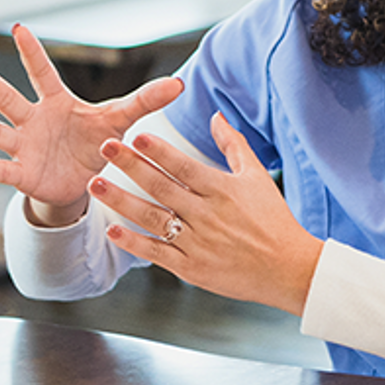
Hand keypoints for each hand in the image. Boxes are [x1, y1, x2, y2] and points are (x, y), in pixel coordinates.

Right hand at [0, 24, 187, 221]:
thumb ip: (146, 101)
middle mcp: (34, 120)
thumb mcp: (121, 121)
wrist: (85, 182)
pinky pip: (0, 169)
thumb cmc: (98, 143)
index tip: (17, 27)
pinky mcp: (22, 173)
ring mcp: (24, 146)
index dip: (31, 52)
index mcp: (57, 103)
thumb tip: (179, 83)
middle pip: (6, 97)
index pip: (42, 73)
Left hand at [95, 113, 323, 313]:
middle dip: (129, 166)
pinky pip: (157, 253)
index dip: (158, 151)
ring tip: (96, 185)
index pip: (183, 166)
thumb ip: (233, 144)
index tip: (135, 136)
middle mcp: (206, 215)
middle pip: (161, 187)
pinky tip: (113, 230)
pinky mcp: (192, 268)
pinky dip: (134, 243)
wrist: (288, 269)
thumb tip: (217, 115)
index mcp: (222, 190)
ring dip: (121, 201)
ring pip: (152, 218)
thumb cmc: (274, 221)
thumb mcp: (257, 177)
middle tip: (103, 147)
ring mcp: (197, 243)